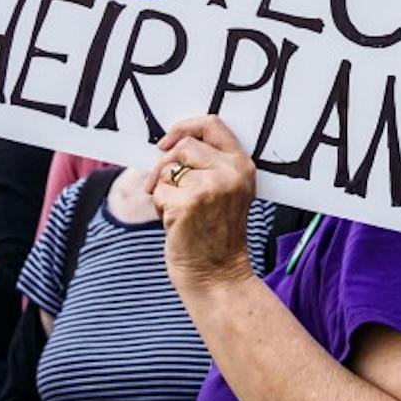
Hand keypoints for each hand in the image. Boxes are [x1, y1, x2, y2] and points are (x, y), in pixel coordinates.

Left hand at [147, 115, 257, 294]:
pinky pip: (158, 192)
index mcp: (242, 166)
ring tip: (178, 212)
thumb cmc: (217, 235)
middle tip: (166, 188)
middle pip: (182, 146)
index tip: (168, 142)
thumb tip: (170, 144)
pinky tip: (174, 224)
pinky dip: (159, 208)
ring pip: (167, 169)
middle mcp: (229, 173)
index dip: (184, 127)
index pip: (212, 124)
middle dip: (165, 166)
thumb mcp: (228, 192)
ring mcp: (209, 187)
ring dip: (163, 190)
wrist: (218, 276)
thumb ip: (211, 165)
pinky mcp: (187, 204)